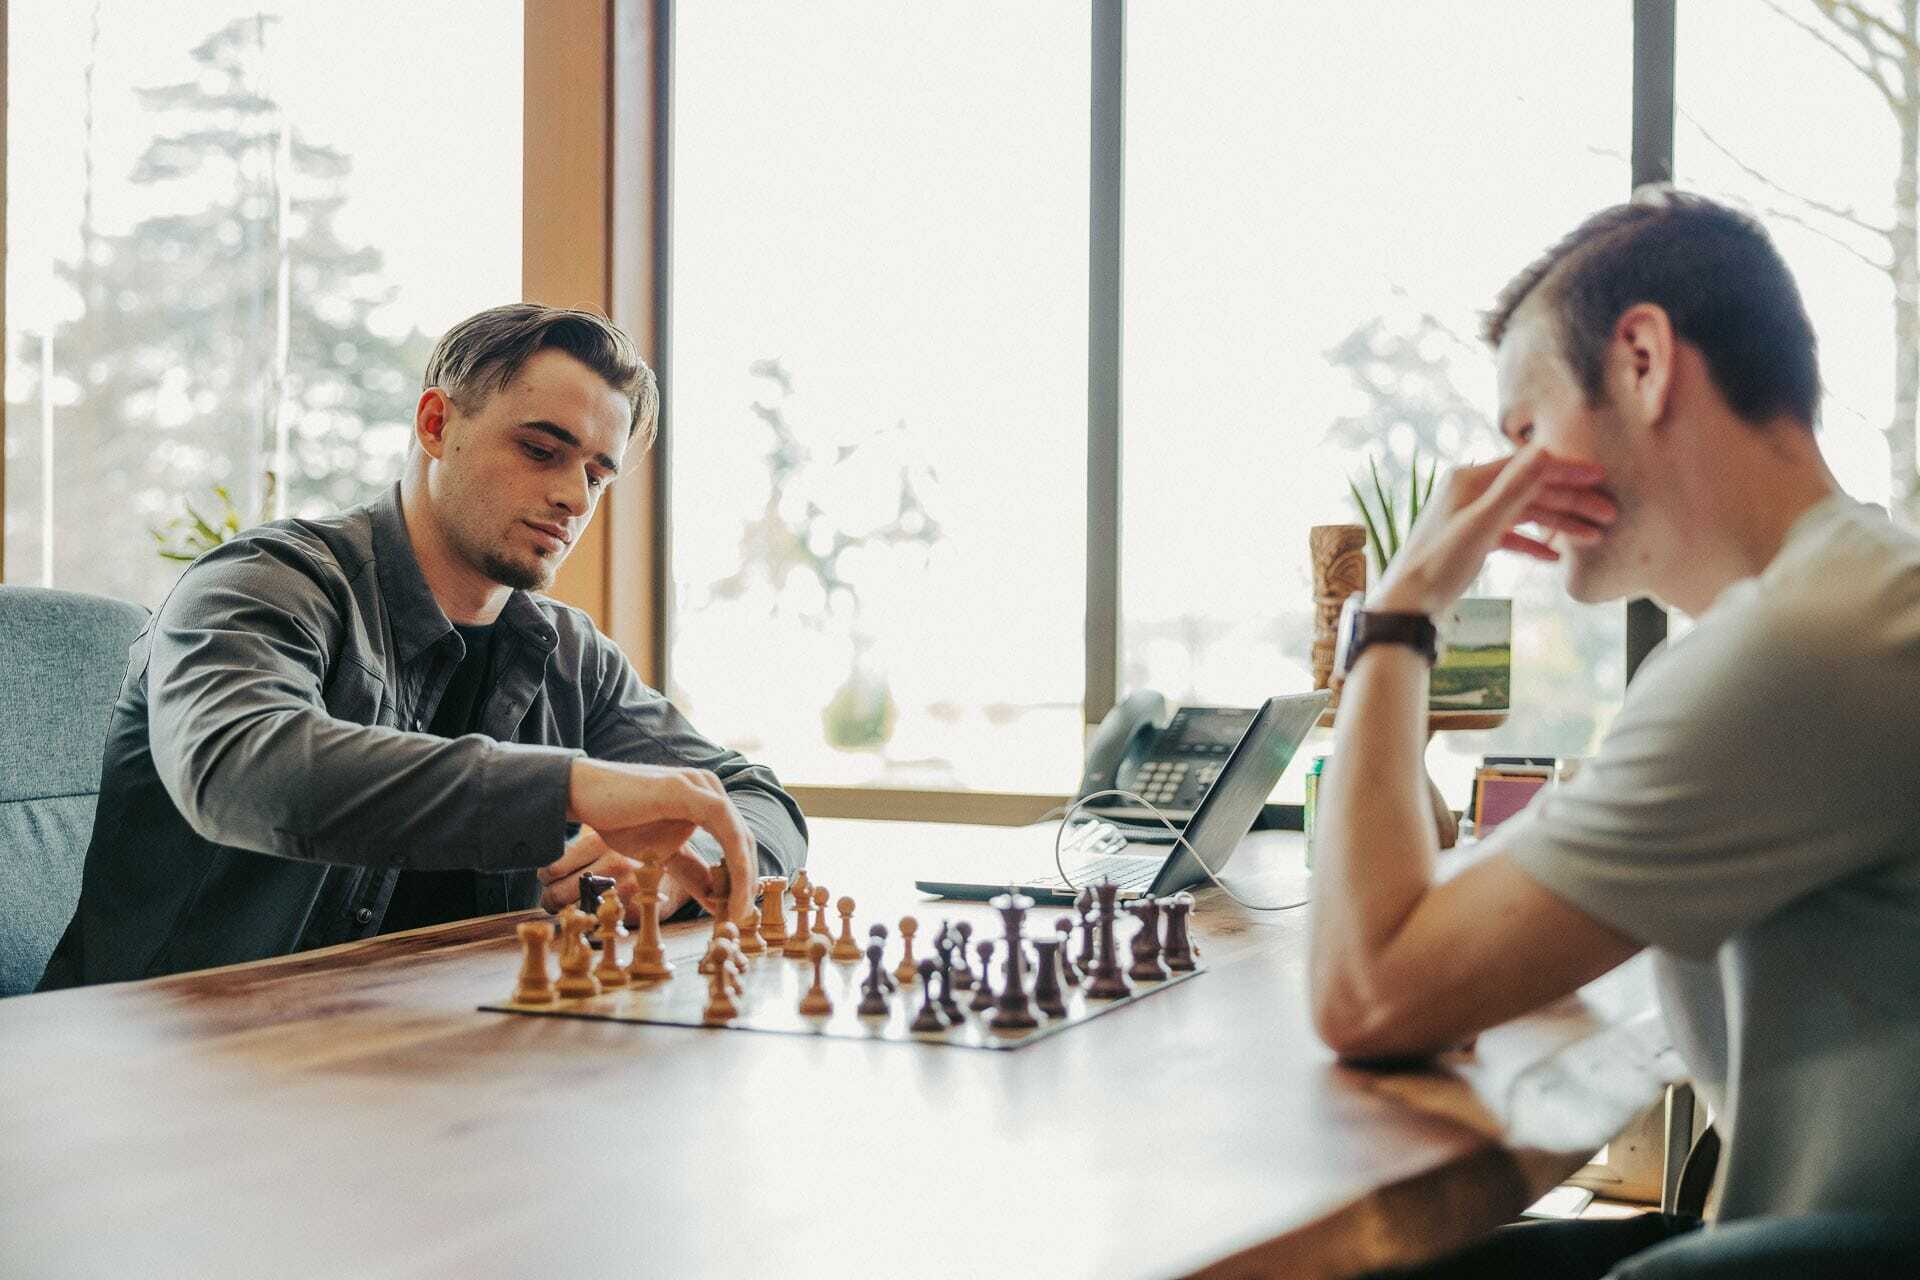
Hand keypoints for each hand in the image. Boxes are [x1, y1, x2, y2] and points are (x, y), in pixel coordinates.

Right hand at [565, 759, 755, 921]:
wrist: (581, 795)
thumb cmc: (618, 821)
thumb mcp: (661, 854)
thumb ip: (691, 872)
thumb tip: (715, 902)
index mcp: (707, 799)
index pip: (737, 842)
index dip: (743, 878)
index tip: (739, 912)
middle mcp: (710, 788)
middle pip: (744, 840)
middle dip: (749, 883)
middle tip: (744, 919)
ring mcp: (701, 786)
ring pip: (740, 836)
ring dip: (745, 877)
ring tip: (738, 912)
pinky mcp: (688, 789)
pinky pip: (725, 826)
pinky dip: (734, 860)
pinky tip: (733, 888)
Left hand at [1371, 445, 1612, 615]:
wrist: (1408, 606)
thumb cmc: (1439, 564)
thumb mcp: (1482, 524)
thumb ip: (1515, 487)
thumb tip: (1544, 449)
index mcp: (1469, 478)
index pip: (1528, 465)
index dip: (1566, 471)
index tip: (1601, 477)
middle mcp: (1469, 491)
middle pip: (1530, 490)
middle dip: (1571, 501)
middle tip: (1610, 514)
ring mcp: (1470, 515)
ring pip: (1524, 513)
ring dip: (1558, 524)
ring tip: (1594, 538)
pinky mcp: (1470, 540)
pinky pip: (1509, 535)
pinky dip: (1532, 544)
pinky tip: (1555, 559)